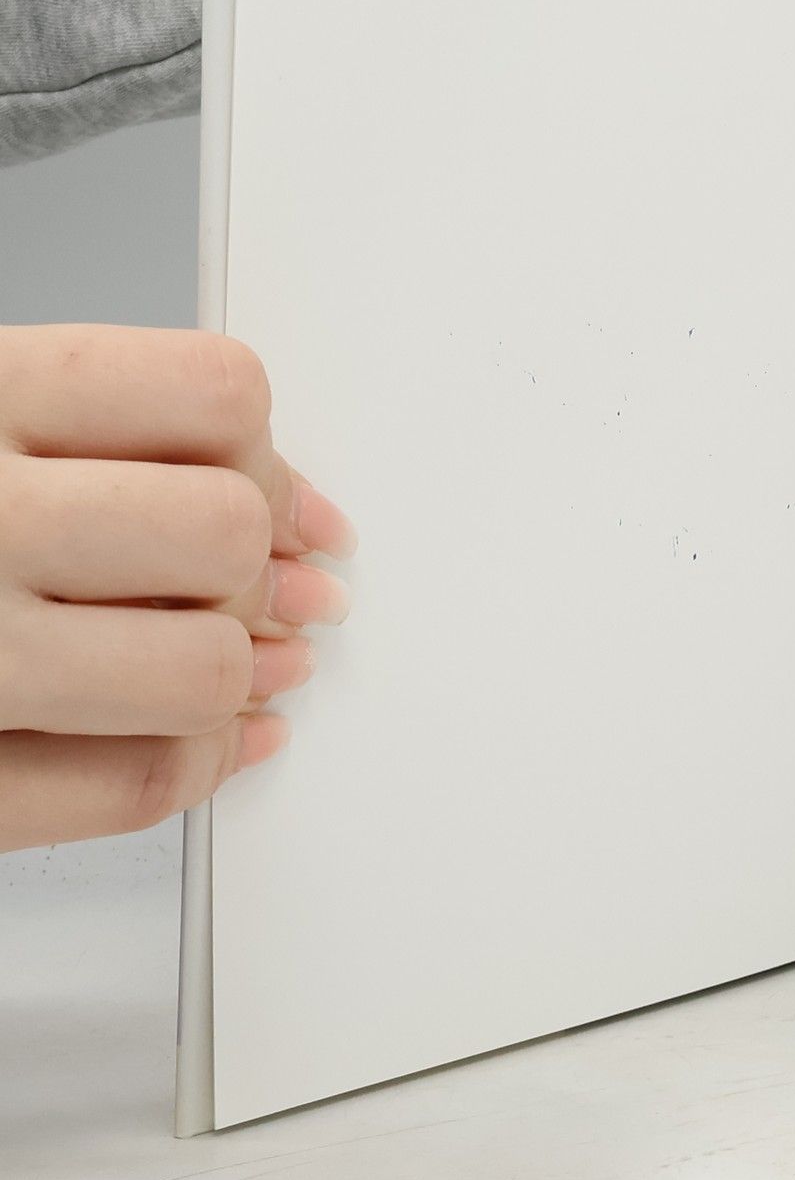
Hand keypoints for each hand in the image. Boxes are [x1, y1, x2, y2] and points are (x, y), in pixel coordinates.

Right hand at [0, 326, 353, 851]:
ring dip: (232, 672)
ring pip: (197, 668)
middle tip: (251, 586)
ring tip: (231, 661)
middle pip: (221, 533)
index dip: (271, 455)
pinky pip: (130, 784)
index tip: (282, 497)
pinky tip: (203, 739)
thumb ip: (110, 434)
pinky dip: (192, 766)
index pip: (210, 395)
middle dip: (254, 568)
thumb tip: (298, 516)